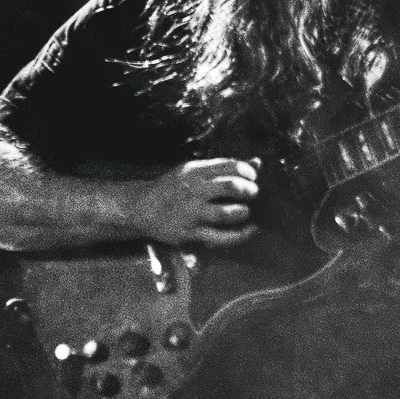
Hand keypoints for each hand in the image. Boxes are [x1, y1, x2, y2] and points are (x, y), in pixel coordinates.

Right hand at [134, 158, 259, 246]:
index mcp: (195, 171)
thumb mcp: (193, 171)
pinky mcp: (190, 232)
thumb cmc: (172, 188)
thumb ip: (223, 167)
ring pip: (226, 213)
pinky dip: (239, 235)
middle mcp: (194, 190)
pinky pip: (219, 237)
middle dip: (248, 189)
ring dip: (242, 212)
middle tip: (253, 193)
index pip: (230, 166)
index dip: (248, 171)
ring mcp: (192, 212)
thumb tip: (258, 162)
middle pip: (231, 186)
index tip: (253, 177)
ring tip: (245, 211)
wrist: (141, 207)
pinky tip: (250, 230)